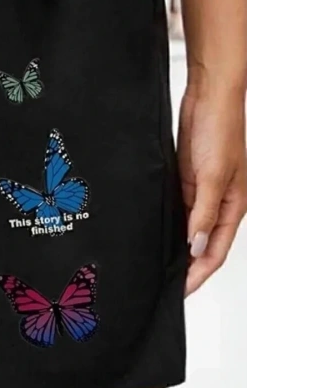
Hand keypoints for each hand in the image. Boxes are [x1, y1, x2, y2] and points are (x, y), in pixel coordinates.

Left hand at [177, 80, 247, 295]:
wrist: (207, 97)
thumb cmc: (220, 129)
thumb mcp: (209, 176)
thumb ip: (202, 212)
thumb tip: (195, 244)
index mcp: (232, 206)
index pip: (215, 251)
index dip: (198, 273)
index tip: (181, 290)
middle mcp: (217, 202)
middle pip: (202, 243)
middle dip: (187, 265)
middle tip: (166, 283)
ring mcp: (200, 190)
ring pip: (188, 227)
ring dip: (177, 245)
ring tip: (158, 264)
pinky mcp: (185, 178)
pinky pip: (177, 208)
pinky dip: (169, 222)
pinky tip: (155, 230)